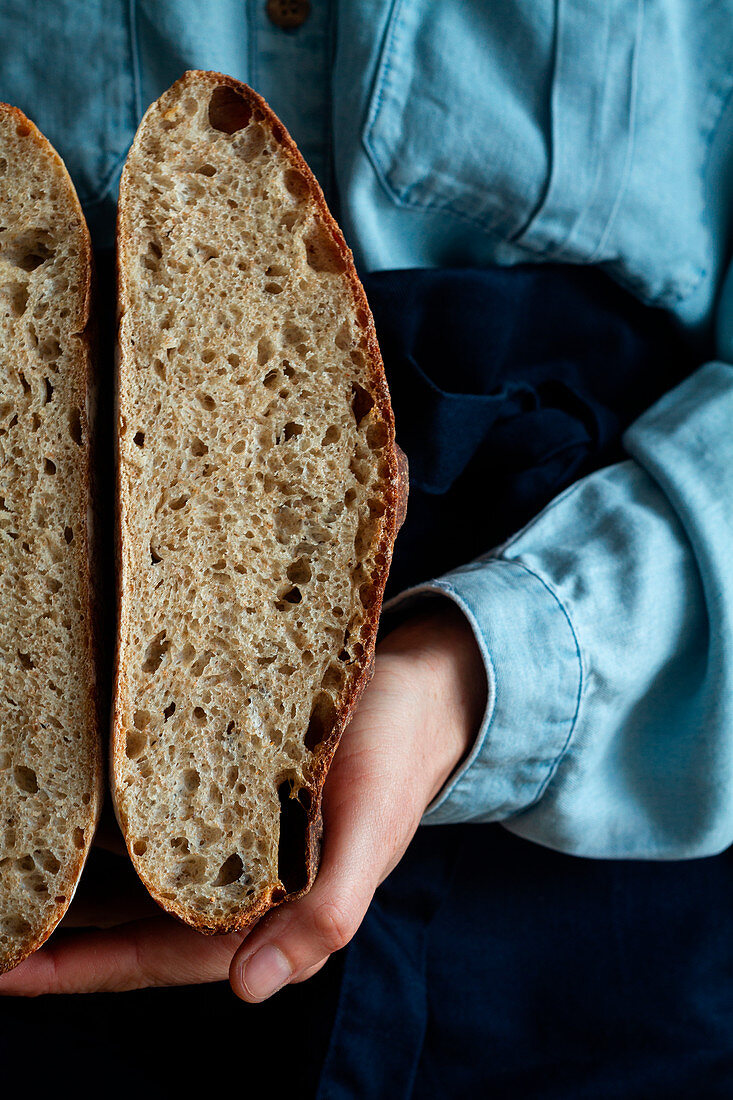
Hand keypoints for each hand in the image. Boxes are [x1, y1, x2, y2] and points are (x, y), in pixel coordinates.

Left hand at [0, 603, 485, 996]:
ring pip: (138, 877)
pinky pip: (155, 821)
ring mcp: (229, 838)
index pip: (161, 955)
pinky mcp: (226, 791)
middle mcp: (241, 882)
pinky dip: (112, 829)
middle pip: (134, 924)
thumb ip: (326, 914)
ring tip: (12, 876)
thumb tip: (250, 989)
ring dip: (77, 884)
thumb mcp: (371, 832)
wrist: (417, 691)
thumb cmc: (395, 756)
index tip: (11, 970)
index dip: (85, 970)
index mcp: (274, 908)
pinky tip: (72, 817)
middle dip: (62, 933)